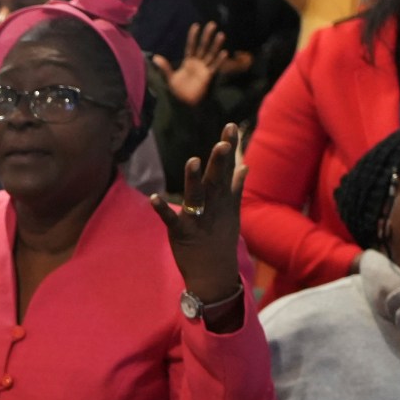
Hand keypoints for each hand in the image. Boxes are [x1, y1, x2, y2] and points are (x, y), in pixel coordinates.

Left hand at [152, 21, 228, 106]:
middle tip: (212, 24)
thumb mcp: (170, 78)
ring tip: (221, 34)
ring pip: (211, 54)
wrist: (185, 102)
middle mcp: (197, 62)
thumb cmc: (177, 90)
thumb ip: (165, 67)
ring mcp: (204, 68)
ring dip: (216, 45)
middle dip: (207, 36)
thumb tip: (155, 57)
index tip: (196, 25)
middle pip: (203, 46)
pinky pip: (215, 66)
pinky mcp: (208, 76)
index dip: (193, 36)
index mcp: (188, 61)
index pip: (191, 45)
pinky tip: (224, 52)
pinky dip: (219, 60)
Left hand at [152, 122, 244, 308]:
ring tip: (192, 161)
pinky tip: (154, 198)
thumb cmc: (221, 240)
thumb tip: (245, 166)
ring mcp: (197, 219)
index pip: (228, 168)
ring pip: (196, 196)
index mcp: (223, 199)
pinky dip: (163, 209)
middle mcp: (213, 206)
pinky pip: (170, 219)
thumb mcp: (232, 212)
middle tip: (223, 142)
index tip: (231, 125)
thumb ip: (235, 187)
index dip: (229, 148)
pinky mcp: (181, 233)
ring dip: (194, 180)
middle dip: (219, 161)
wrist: (214, 274)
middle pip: (216, 180)